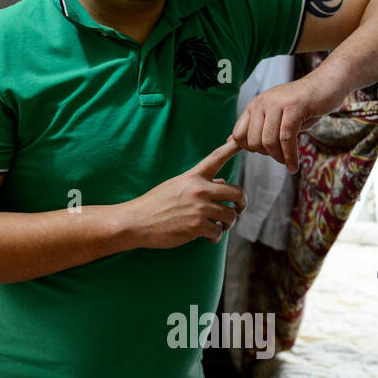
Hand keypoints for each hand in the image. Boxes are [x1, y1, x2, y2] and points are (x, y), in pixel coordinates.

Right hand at [122, 137, 246, 248]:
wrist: (136, 222)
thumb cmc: (155, 204)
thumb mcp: (176, 187)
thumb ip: (200, 184)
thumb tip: (223, 183)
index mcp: (192, 177)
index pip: (216, 158)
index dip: (231, 147)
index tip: (240, 140)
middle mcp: (198, 189)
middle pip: (236, 192)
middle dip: (242, 203)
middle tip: (239, 208)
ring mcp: (198, 208)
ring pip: (230, 215)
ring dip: (227, 224)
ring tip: (219, 226)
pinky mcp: (196, 226)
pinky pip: (218, 232)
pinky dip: (215, 237)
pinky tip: (207, 237)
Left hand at [231, 74, 345, 173]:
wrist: (328, 83)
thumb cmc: (304, 104)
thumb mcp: (277, 116)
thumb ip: (256, 128)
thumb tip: (231, 141)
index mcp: (254, 105)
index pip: (238, 135)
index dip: (249, 149)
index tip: (265, 154)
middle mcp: (262, 103)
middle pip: (253, 142)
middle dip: (268, 155)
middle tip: (281, 157)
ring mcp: (277, 103)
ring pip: (269, 141)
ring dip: (280, 157)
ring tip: (289, 161)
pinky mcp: (294, 107)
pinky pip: (287, 138)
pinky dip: (290, 156)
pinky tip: (294, 165)